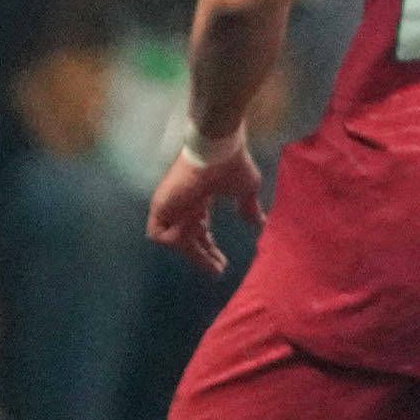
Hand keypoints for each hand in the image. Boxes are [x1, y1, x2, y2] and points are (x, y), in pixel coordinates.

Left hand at [147, 138, 263, 273]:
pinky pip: (161, 234)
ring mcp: (170, 206)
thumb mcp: (247, 191)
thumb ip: (249, 208)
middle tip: (218, 269)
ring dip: (191, 249)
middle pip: (187, 241)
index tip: (222, 265)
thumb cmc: (232, 166)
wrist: (218, 149)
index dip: (210, 250)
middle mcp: (183, 206)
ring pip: (173, 241)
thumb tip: (259, 223)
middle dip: (202, 258)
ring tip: (211, 250)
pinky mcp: (160, 206)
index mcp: (200, 201)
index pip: (200, 233)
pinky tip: (196, 233)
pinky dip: (177, 240)